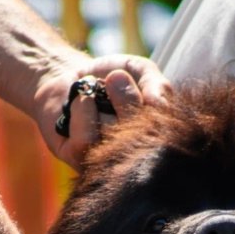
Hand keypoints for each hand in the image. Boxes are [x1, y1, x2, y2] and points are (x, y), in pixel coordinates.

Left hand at [33, 54, 171, 169]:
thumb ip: (158, 86)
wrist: (70, 76)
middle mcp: (133, 156)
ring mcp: (106, 161)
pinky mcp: (78, 158)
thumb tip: (158, 105)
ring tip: (96, 94)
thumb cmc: (111, 77)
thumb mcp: (141, 72)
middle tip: (115, 80)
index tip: (139, 82)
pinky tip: (80, 102)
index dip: (152, 103)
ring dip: (102, 102)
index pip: (164, 133)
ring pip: (113, 137)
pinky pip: (85, 140)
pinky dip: (82, 109)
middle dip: (127, 98)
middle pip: (139, 136)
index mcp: (155, 138)